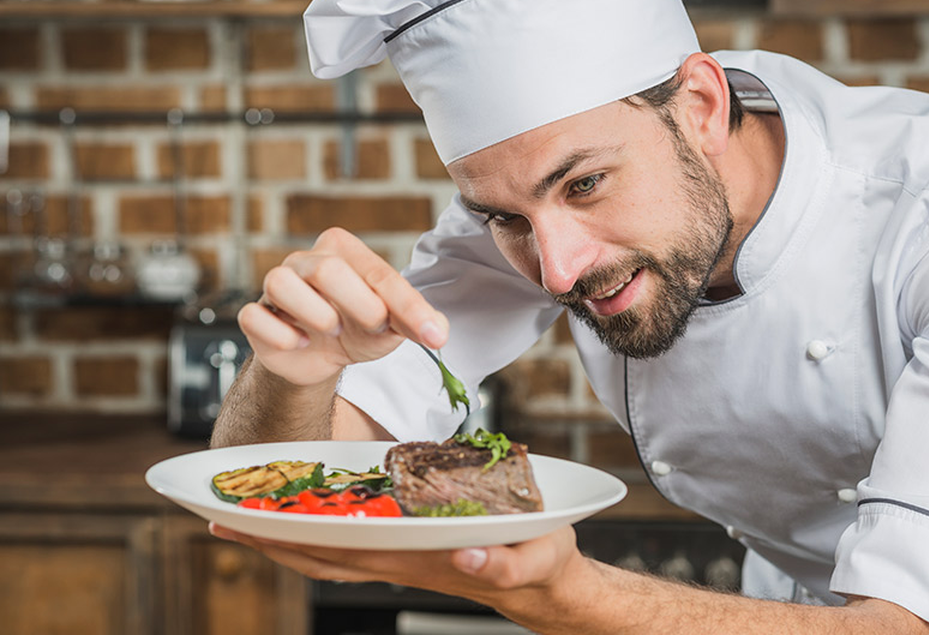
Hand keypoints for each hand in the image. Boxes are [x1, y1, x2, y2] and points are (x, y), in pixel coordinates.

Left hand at [208, 523, 580, 611]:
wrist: (544, 583)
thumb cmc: (540, 564)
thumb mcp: (534, 560)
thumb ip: (506, 563)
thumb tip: (466, 557)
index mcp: (416, 558)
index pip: (339, 548)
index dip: (290, 536)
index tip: (245, 521)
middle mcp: (397, 560)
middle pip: (318, 553)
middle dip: (267, 537)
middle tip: (214, 516)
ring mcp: (397, 558)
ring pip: (326, 552)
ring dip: (281, 538)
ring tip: (240, 517)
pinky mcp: (405, 550)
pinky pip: (347, 545)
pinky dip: (313, 534)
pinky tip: (300, 518)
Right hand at [237, 227, 448, 387]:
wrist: (319, 357)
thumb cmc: (357, 328)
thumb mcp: (393, 325)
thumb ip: (418, 322)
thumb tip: (439, 330)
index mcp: (344, 250)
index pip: (378, 273)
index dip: (407, 306)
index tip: (432, 335)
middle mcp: (306, 260)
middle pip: (326, 270)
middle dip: (359, 305)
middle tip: (374, 325)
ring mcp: (275, 284)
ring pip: (280, 283)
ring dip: (315, 316)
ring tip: (333, 330)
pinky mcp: (255, 314)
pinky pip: (254, 316)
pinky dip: (282, 336)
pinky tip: (300, 343)